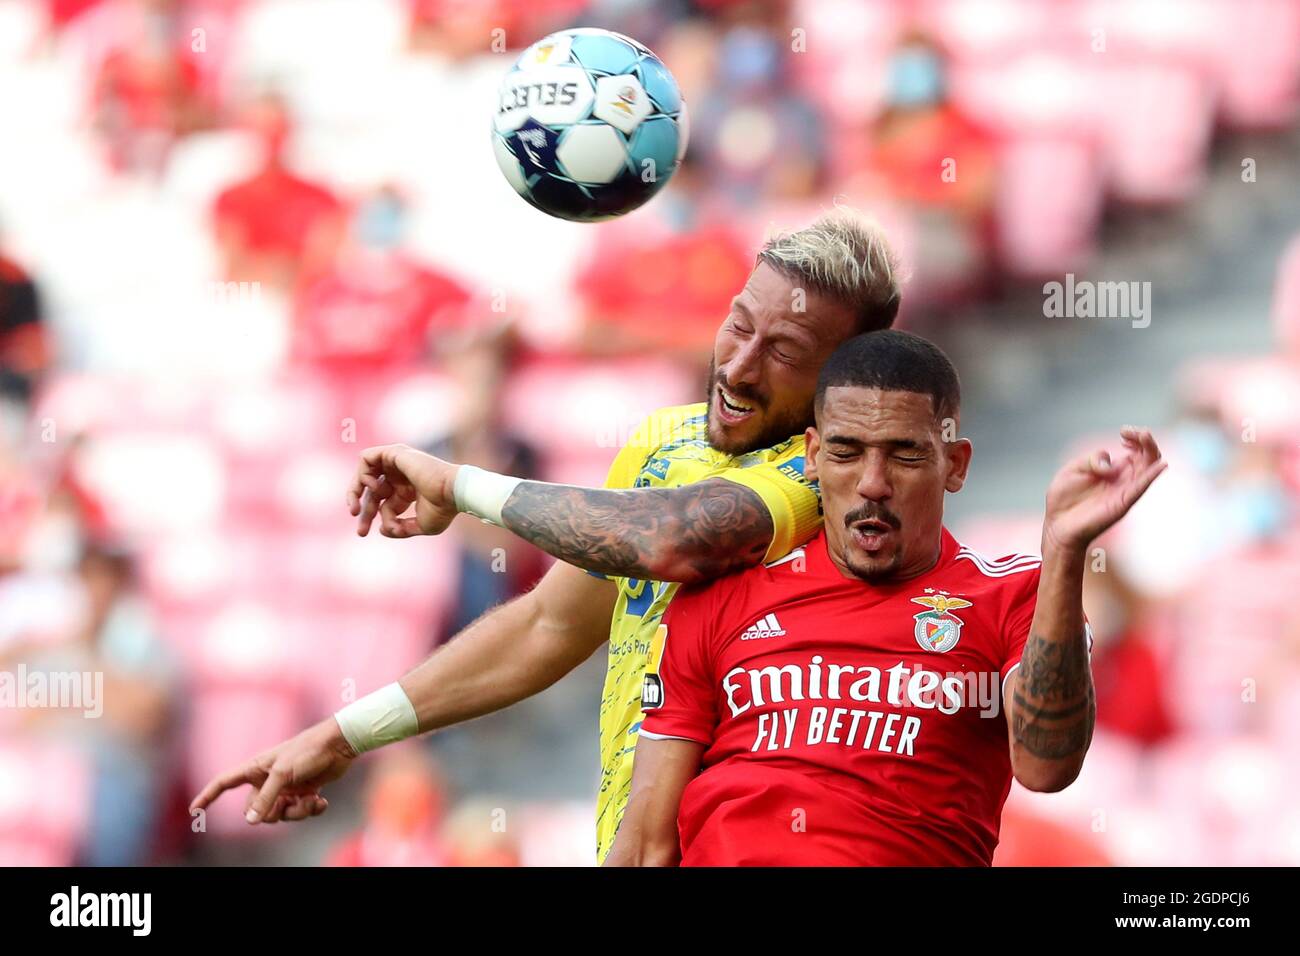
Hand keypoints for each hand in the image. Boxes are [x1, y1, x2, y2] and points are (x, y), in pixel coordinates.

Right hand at [189, 719, 356, 823]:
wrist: (339, 745)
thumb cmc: (308, 751)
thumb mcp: (283, 774)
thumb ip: (266, 798)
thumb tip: (250, 821)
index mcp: (256, 769)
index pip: (225, 783)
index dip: (209, 796)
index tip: (194, 810)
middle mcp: (268, 779)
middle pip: (256, 810)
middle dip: (273, 813)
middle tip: (289, 803)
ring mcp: (286, 787)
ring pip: (281, 814)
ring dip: (297, 812)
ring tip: (312, 801)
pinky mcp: (304, 792)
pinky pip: (299, 812)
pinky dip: (310, 810)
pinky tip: (322, 802)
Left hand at [346, 444, 459, 537]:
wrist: (453, 493)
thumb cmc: (443, 509)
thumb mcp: (421, 526)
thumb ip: (400, 529)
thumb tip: (381, 529)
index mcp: (407, 490)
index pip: (381, 502)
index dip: (369, 517)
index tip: (364, 533)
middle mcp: (400, 476)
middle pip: (371, 490)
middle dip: (361, 507)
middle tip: (355, 521)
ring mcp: (397, 463)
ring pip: (364, 471)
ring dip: (355, 489)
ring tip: (357, 508)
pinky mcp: (395, 453)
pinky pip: (366, 458)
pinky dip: (363, 474)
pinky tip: (373, 488)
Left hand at [1043, 426, 1166, 553]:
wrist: (1057, 524)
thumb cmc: (1064, 498)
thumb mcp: (1073, 469)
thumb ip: (1092, 460)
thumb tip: (1111, 464)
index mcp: (1114, 470)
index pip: (1137, 450)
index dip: (1136, 437)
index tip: (1125, 431)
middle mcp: (1124, 479)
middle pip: (1148, 457)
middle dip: (1145, 439)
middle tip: (1132, 431)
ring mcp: (1125, 491)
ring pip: (1149, 469)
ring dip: (1151, 450)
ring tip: (1143, 435)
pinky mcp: (1122, 504)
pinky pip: (1141, 489)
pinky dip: (1152, 476)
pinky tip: (1160, 465)